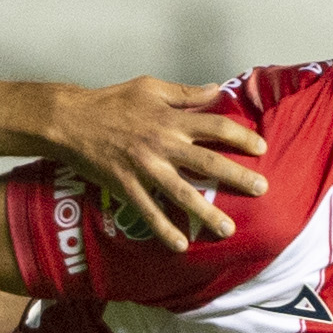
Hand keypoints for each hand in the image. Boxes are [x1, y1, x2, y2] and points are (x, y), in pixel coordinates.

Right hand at [48, 77, 268, 250]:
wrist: (71, 121)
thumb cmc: (110, 101)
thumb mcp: (150, 87)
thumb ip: (185, 93)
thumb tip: (215, 90)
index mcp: (171, 119)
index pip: (216, 126)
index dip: (241, 136)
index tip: (260, 147)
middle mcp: (163, 144)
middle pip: (208, 162)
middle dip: (237, 177)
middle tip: (261, 189)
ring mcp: (145, 168)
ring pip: (183, 193)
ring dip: (206, 213)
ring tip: (227, 228)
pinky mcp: (126, 186)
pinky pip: (149, 212)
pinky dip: (165, 229)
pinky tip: (181, 244)